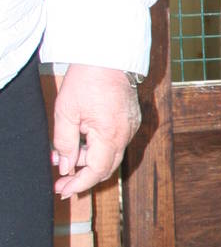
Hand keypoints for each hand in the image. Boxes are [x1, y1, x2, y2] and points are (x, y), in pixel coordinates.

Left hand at [51, 65, 141, 197]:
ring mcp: (131, 127)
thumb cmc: (86, 79)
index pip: (96, 171)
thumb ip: (64, 142)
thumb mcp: (65, 112)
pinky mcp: (132, 120)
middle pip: (106, 167)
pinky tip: (83, 142)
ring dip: (90, 160)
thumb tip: (65, 166)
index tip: (64, 190)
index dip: (79, 183)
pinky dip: (100, 147)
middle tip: (62, 180)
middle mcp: (126, 134)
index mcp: (111, 134)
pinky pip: (116, 142)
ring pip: (110, 155)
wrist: (108, 56)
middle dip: (83, 176)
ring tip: (66, 155)